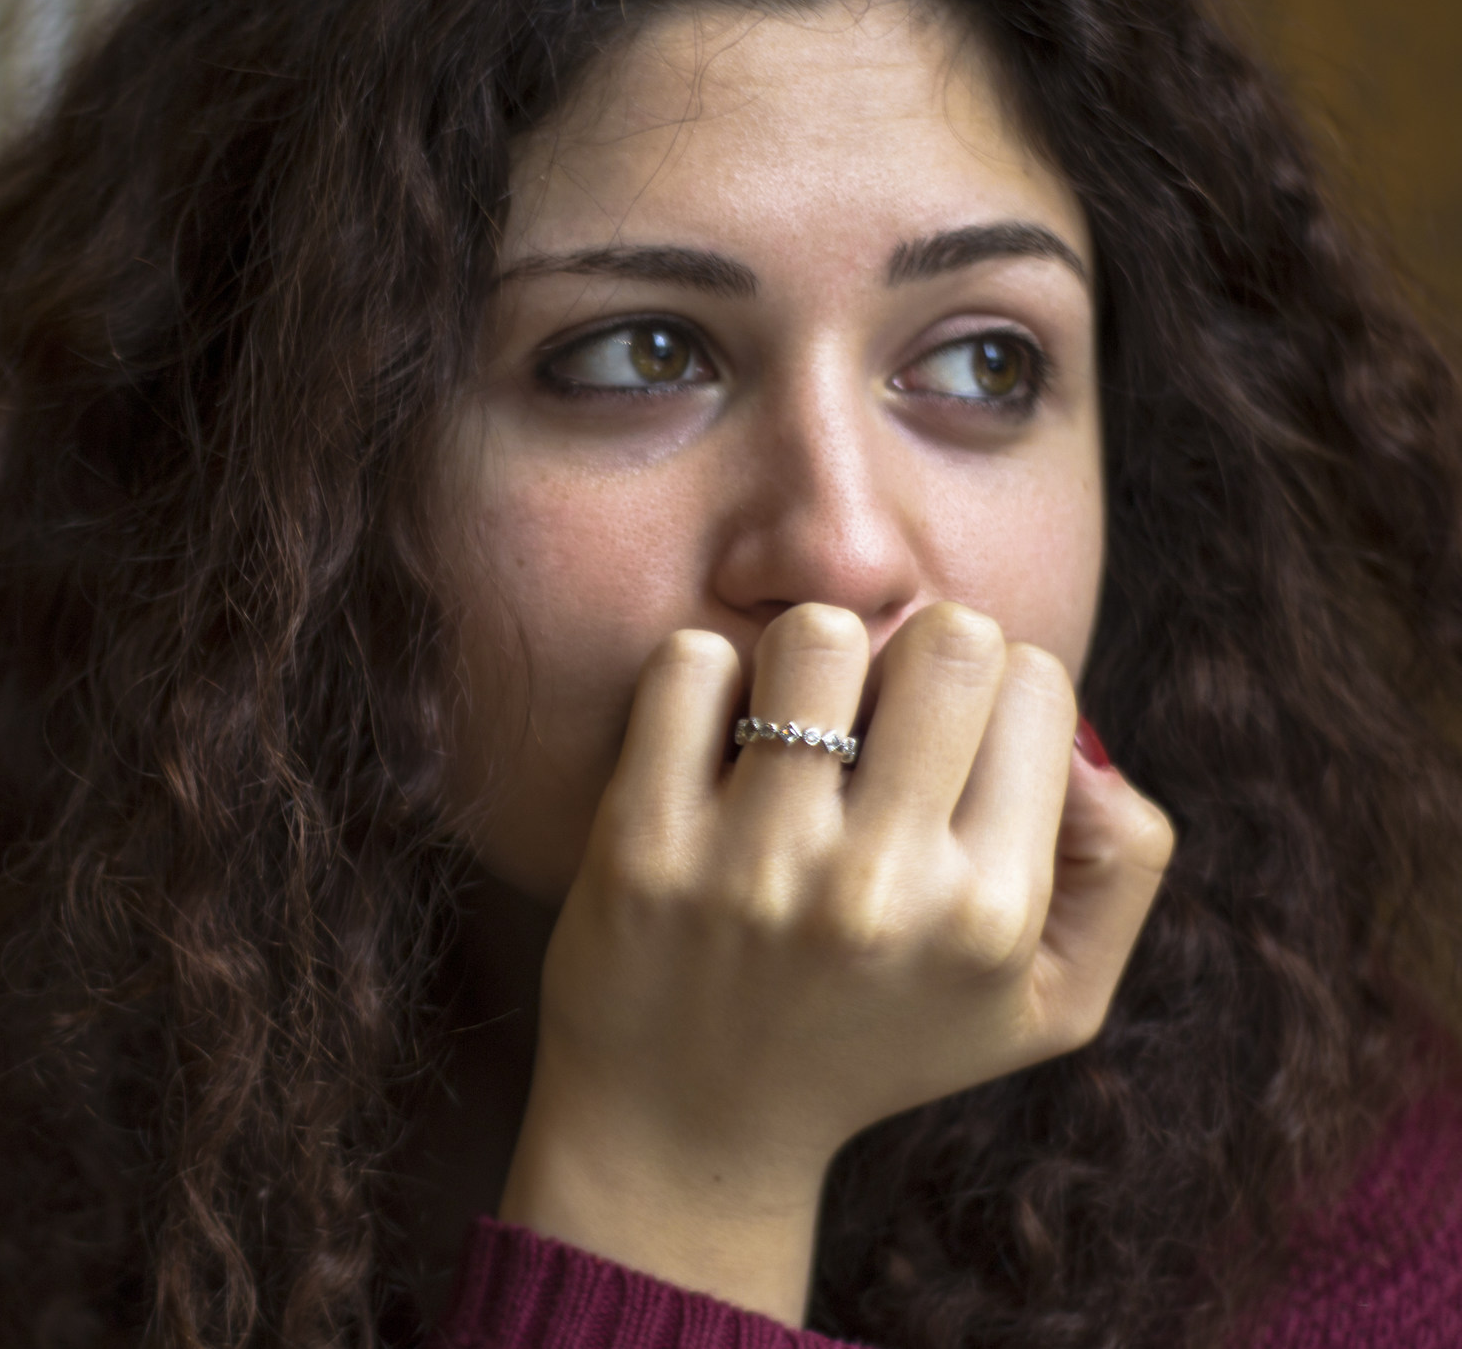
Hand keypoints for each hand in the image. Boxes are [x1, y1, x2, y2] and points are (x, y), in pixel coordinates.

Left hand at [496, 602, 1174, 1323]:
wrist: (688, 1127)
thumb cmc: (877, 1041)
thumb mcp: (1047, 1001)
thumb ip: (1122, 862)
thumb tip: (1079, 734)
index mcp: (989, 916)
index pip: (1037, 681)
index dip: (995, 693)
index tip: (949, 750)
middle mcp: (877, 888)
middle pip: (947, 638)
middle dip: (914, 659)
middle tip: (875, 725)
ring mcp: (752, 863)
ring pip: (816, 635)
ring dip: (807, 662)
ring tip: (793, 730)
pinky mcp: (641, 843)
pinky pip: (689, 663)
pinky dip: (703, 680)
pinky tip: (710, 746)